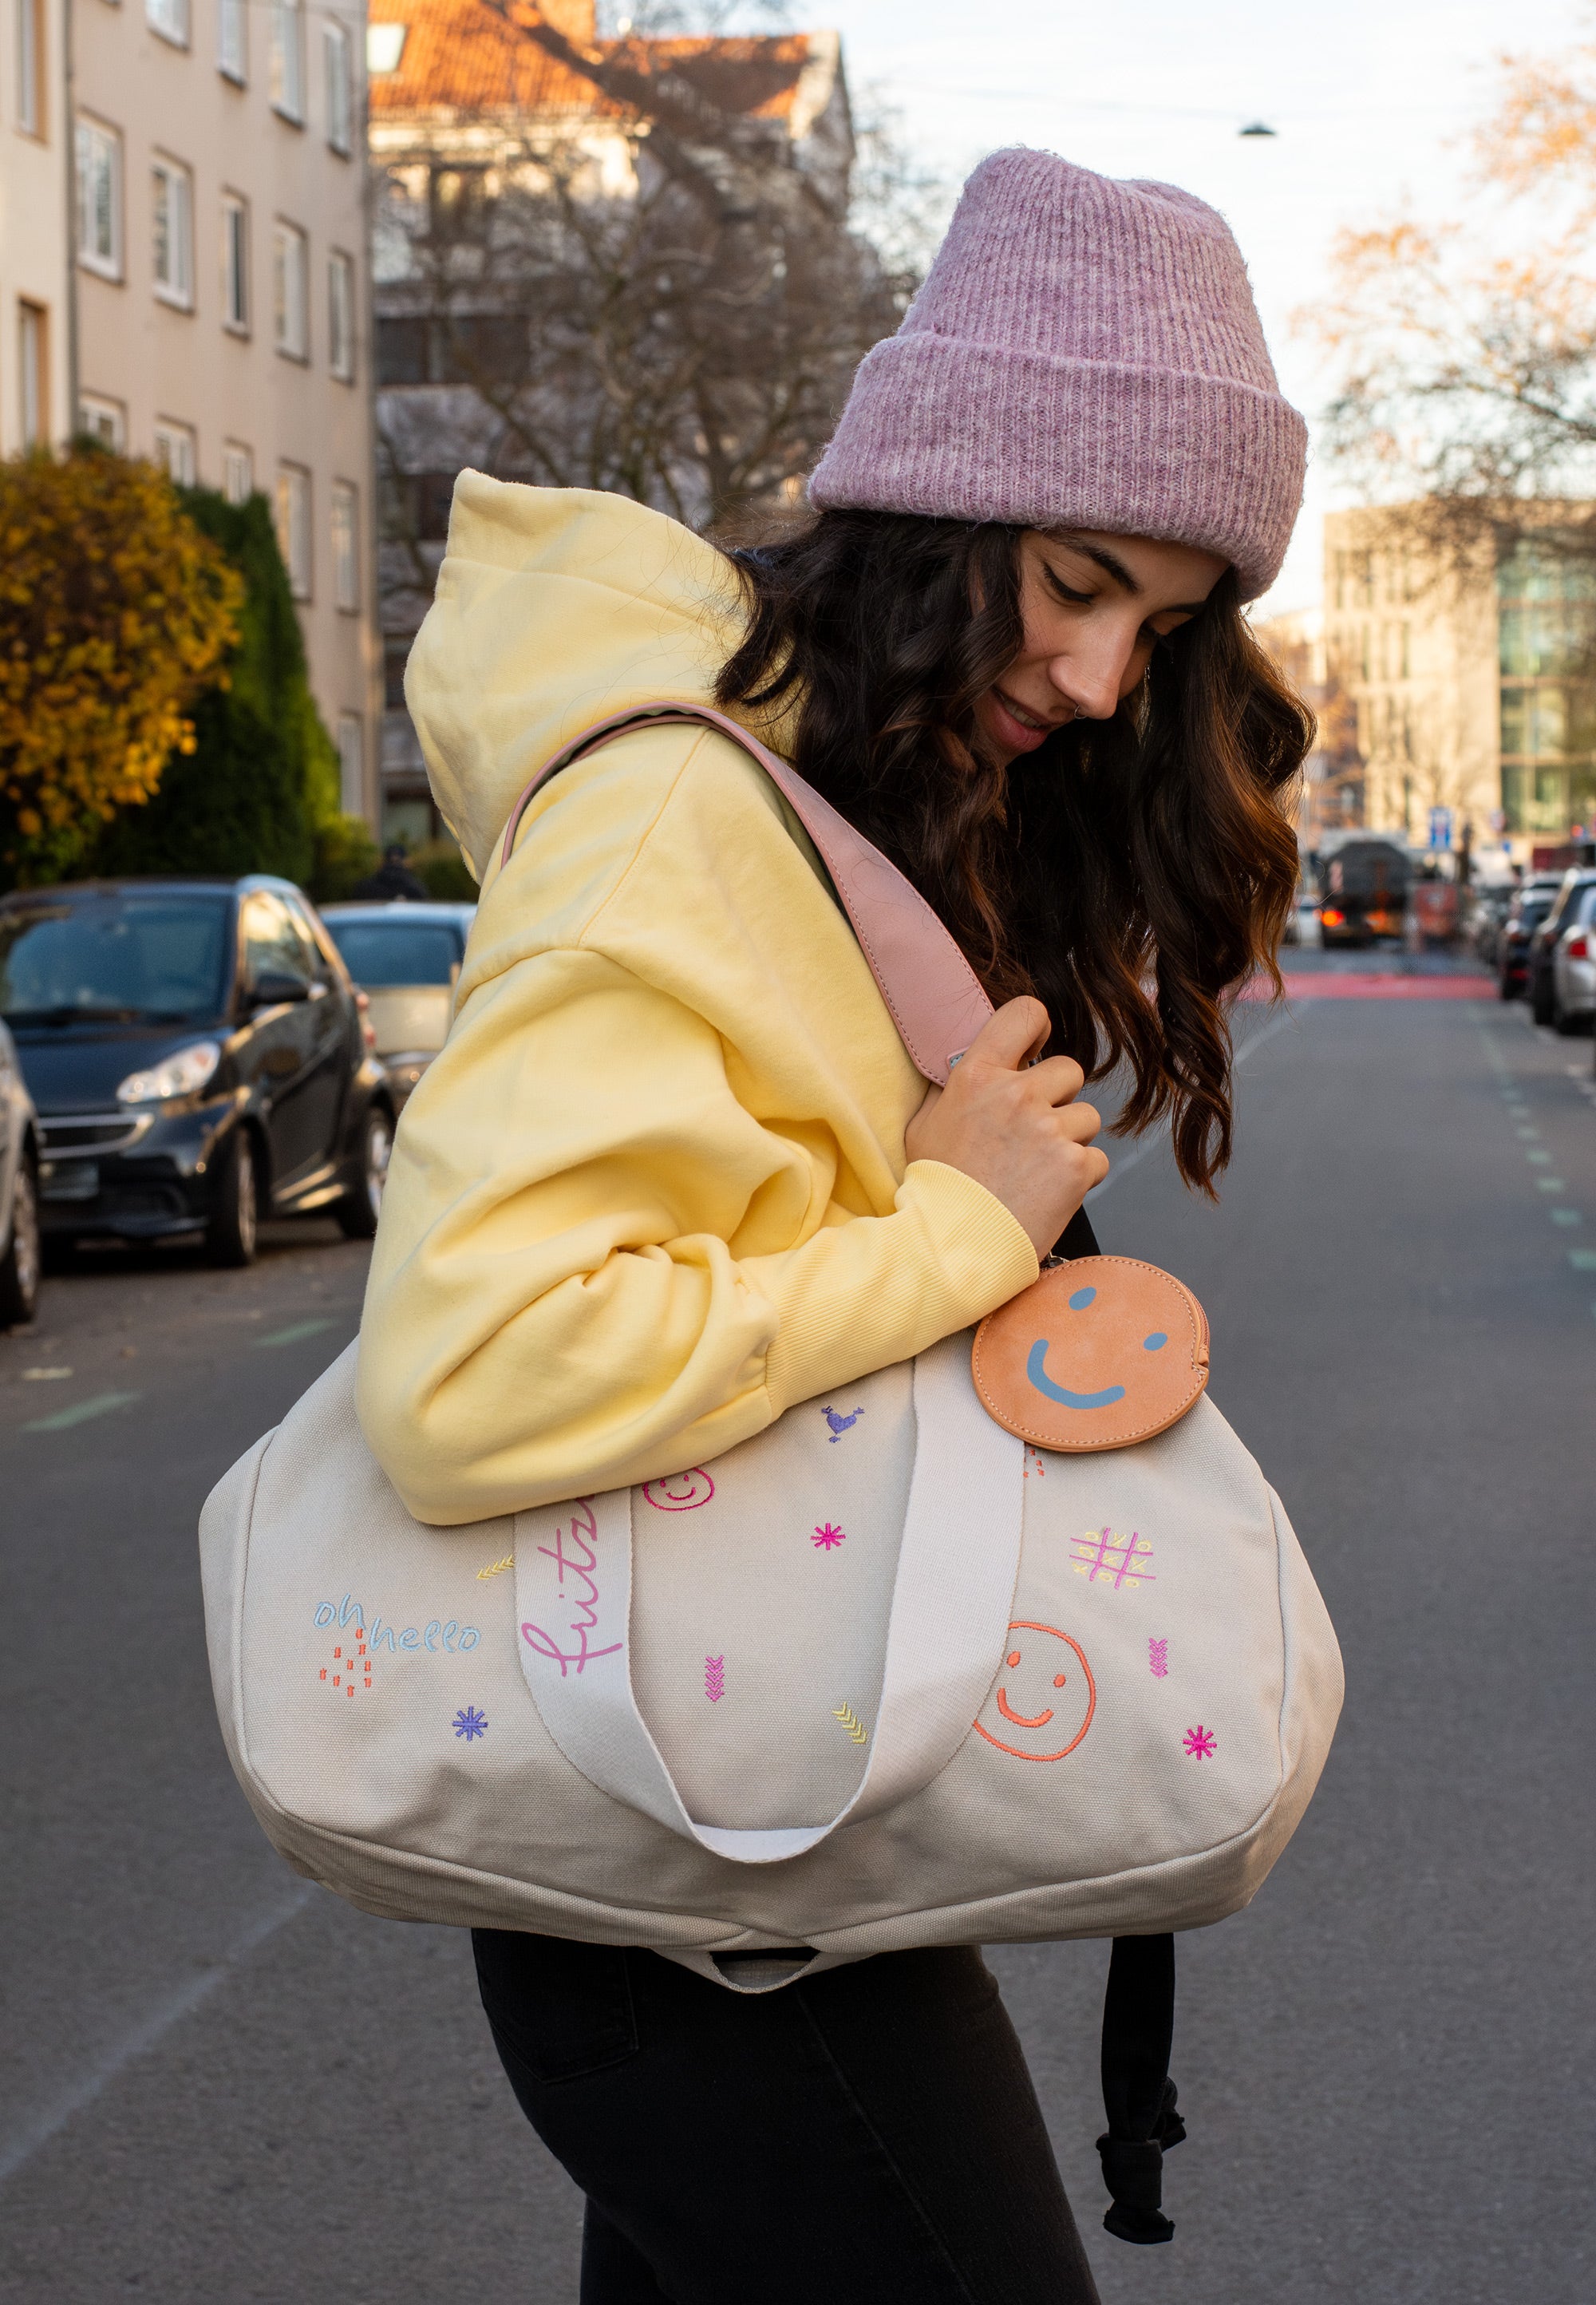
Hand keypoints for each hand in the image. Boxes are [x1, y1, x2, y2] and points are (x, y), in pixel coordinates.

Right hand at [904, 997, 1107, 1257]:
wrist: (950, 1247)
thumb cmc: (935, 1190)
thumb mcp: (926, 1126)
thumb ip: (954, 1090)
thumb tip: (975, 1068)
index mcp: (977, 1076)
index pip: (1025, 1014)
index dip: (1038, 1029)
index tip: (1036, 1051)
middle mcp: (1016, 1095)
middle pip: (1069, 1071)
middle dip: (1059, 1100)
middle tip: (1032, 1135)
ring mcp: (1049, 1130)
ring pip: (1087, 1118)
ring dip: (1070, 1142)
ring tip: (1036, 1171)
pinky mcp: (1075, 1166)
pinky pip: (1096, 1159)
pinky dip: (1080, 1178)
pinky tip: (1048, 1194)